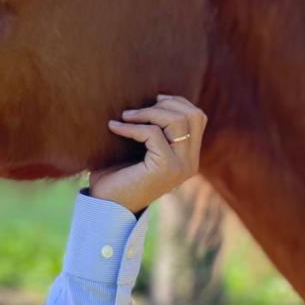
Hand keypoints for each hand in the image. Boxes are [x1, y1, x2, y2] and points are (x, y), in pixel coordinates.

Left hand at [87, 94, 206, 214]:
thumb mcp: (141, 149)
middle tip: (137, 110)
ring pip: (178, 121)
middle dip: (164, 104)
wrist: (106, 207)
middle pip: (192, 114)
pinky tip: (114, 128)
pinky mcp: (165, 168)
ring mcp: (181, 166)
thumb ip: (155, 128)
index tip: (151, 101)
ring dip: (148, 112)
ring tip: (125, 116)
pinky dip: (131, 127)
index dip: (176, 102)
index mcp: (188, 157)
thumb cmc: (118, 176)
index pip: (198, 117)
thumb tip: (154, 97)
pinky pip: (152, 133)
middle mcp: (190, 162)